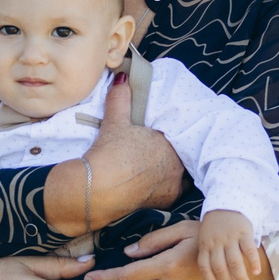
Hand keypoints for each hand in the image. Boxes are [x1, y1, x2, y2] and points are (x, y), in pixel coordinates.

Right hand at [50, 72, 183, 235]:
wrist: (98, 190)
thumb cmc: (109, 154)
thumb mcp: (114, 122)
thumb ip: (120, 98)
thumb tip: (122, 78)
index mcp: (169, 142)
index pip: (176, 134)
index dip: (167, 134)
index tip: (157, 135)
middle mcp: (177, 164)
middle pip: (180, 154)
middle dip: (171, 152)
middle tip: (155, 151)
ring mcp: (174, 185)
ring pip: (180, 173)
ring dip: (171, 169)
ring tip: (156, 167)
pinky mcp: (166, 201)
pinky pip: (174, 191)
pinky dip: (166, 186)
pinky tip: (154, 183)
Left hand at [196, 210, 260, 279]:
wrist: (227, 203)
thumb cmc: (216, 226)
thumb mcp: (205, 237)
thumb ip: (208, 253)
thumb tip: (210, 277)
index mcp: (205, 245)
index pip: (205, 267)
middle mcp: (216, 242)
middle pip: (220, 267)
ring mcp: (230, 237)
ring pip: (234, 262)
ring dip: (241, 276)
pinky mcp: (244, 232)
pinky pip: (248, 250)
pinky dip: (253, 262)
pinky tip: (256, 271)